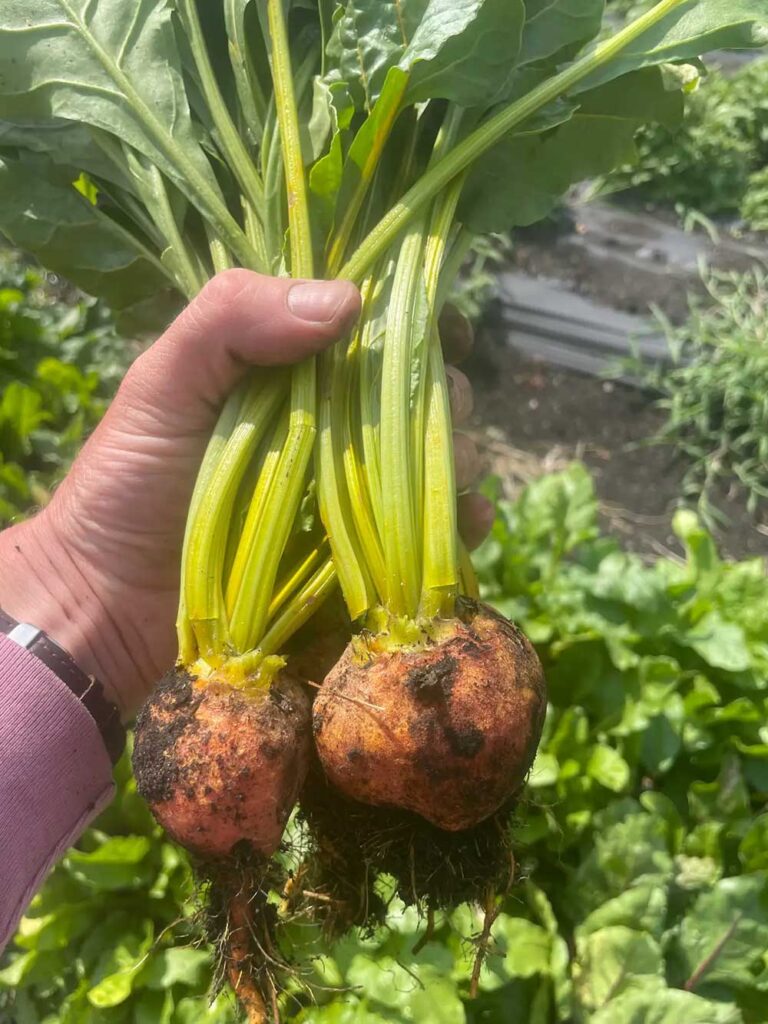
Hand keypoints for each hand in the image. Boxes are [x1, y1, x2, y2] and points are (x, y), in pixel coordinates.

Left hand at [0, 273, 491, 719]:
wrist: (109, 604)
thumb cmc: (125, 485)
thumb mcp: (161, 385)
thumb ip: (230, 321)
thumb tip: (347, 299)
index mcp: (288, 372)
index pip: (373, 329)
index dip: (417, 320)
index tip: (444, 328)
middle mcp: (327, 425)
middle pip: (417, 393)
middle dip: (440, 397)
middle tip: (426, 418)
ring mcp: (346, 492)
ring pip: (434, 459)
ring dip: (454, 460)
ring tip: (440, 478)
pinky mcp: (359, 556)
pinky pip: (430, 533)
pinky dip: (462, 523)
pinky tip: (465, 522)